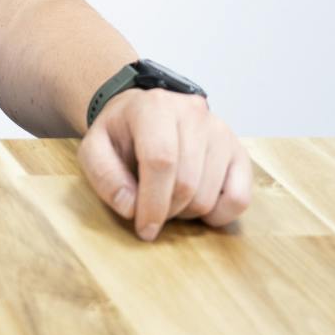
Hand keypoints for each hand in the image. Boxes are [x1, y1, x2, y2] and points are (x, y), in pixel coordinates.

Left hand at [77, 88, 252, 240]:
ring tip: (168, 198)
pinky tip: (197, 204)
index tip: (144, 228)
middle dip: (166, 210)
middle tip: (151, 210)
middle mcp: (194, 113)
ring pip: (210, 195)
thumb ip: (104, 176)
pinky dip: (219, 214)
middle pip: (186, 183)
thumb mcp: (94, 148)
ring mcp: (221, 131)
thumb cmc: (121, 134)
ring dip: (186, 212)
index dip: (152, 202)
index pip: (161, 161)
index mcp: (155, 106)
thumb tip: (131, 207)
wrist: (145, 114)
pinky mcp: (239, 151)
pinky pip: (239, 199)